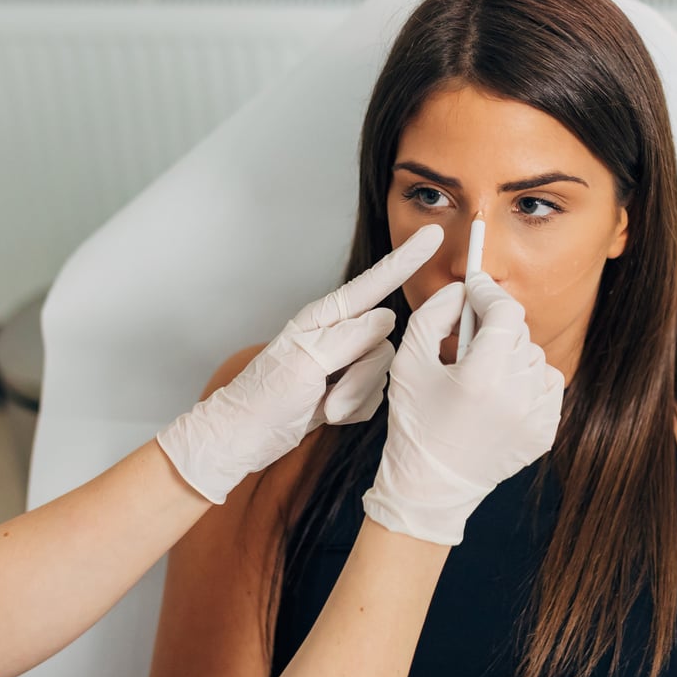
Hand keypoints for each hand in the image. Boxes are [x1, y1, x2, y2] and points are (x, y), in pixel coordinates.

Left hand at [160, 226, 444, 503]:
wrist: (244, 439)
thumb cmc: (263, 400)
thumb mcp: (304, 364)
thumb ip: (348, 338)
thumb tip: (387, 316)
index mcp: (323, 319)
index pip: (374, 284)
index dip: (405, 261)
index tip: (432, 236)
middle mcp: (337, 335)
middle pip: (384, 340)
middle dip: (363, 376)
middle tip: (329, 396)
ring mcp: (344, 363)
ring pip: (382, 372)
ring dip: (355, 397)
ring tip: (324, 407)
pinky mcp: (347, 389)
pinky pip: (375, 396)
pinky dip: (355, 410)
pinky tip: (328, 414)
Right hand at [362, 273, 565, 544]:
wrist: (430, 488)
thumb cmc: (414, 424)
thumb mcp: (408, 361)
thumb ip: (434, 314)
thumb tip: (462, 292)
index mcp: (483, 375)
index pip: (505, 311)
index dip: (488, 293)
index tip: (475, 287)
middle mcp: (517, 395)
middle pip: (519, 332)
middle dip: (494, 328)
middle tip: (469, 340)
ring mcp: (536, 416)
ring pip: (536, 358)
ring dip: (511, 356)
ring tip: (483, 375)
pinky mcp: (545, 433)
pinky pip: (549, 387)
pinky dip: (528, 382)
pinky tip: (501, 395)